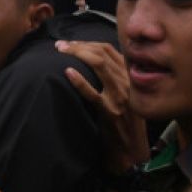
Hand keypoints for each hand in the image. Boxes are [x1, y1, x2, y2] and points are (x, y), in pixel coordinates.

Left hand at [57, 39, 148, 172]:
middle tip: (60, 46)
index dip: (87, 43)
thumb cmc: (125, 120)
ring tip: (60, 52)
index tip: (71, 43)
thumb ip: (114, 76)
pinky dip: (79, 81)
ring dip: (77, 54)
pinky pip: (93, 93)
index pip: (108, 49)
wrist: (131, 148)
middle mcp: (127, 82)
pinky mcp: (110, 112)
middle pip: (101, 53)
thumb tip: (91, 58)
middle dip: (78, 46)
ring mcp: (119, 96)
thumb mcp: (125, 93)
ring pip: (98, 66)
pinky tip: (67, 72)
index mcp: (130, 76)